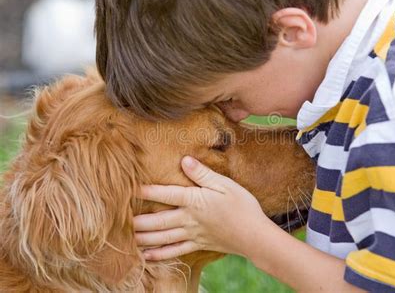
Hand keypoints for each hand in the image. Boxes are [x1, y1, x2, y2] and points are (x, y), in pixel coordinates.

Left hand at [134, 156, 271, 260]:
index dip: (146, 190)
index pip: (165, 194)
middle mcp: (189, 219)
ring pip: (162, 237)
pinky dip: (159, 255)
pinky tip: (147, 256)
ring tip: (127, 238)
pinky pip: (175, 251)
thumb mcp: (225, 184)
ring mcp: (192, 234)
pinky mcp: (198, 245)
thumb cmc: (242, 206)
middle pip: (158, 220)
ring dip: (144, 238)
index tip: (129, 187)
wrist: (254, 235)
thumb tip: (184, 160)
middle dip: (138, 220)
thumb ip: (203, 174)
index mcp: (194, 200)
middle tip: (119, 220)